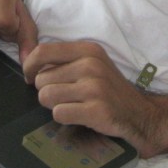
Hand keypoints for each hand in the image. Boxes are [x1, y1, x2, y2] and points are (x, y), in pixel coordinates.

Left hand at [24, 41, 166, 157]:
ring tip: (71, 105)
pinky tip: (78, 115)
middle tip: (64, 96)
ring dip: (53, 105)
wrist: (139, 114)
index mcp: (88, 49)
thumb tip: (28, 63)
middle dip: (46, 90)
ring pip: (46, 96)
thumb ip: (64, 60)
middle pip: (41, 79)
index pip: (43, 51)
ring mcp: (94, 88)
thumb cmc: (109, 89)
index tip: (29, 76)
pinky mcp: (95, 110)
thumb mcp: (92, 64)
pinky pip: (58, 113)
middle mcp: (91, 65)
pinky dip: (64, 117)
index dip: (29, 65)